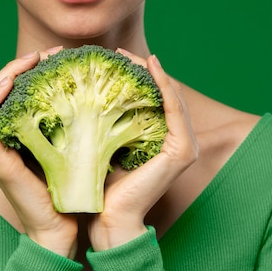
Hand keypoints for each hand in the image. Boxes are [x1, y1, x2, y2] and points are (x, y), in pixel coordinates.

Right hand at [0, 48, 77, 257]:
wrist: (58, 228)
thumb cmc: (65, 190)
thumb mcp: (65, 148)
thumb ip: (64, 125)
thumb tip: (89, 98)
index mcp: (11, 136)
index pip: (10, 92)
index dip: (26, 69)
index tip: (53, 56)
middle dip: (19, 66)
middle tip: (48, 53)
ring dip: (8, 74)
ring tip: (34, 59)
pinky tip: (10, 82)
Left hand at [88, 50, 198, 250]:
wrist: (108, 218)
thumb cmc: (101, 186)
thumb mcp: (104, 145)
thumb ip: (107, 123)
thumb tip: (87, 95)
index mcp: (161, 141)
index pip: (153, 99)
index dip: (137, 76)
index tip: (112, 59)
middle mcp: (178, 141)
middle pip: (163, 94)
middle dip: (142, 70)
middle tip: (117, 52)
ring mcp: (184, 145)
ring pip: (170, 96)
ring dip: (151, 72)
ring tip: (128, 55)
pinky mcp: (182, 150)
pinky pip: (174, 107)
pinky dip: (163, 84)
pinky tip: (150, 65)